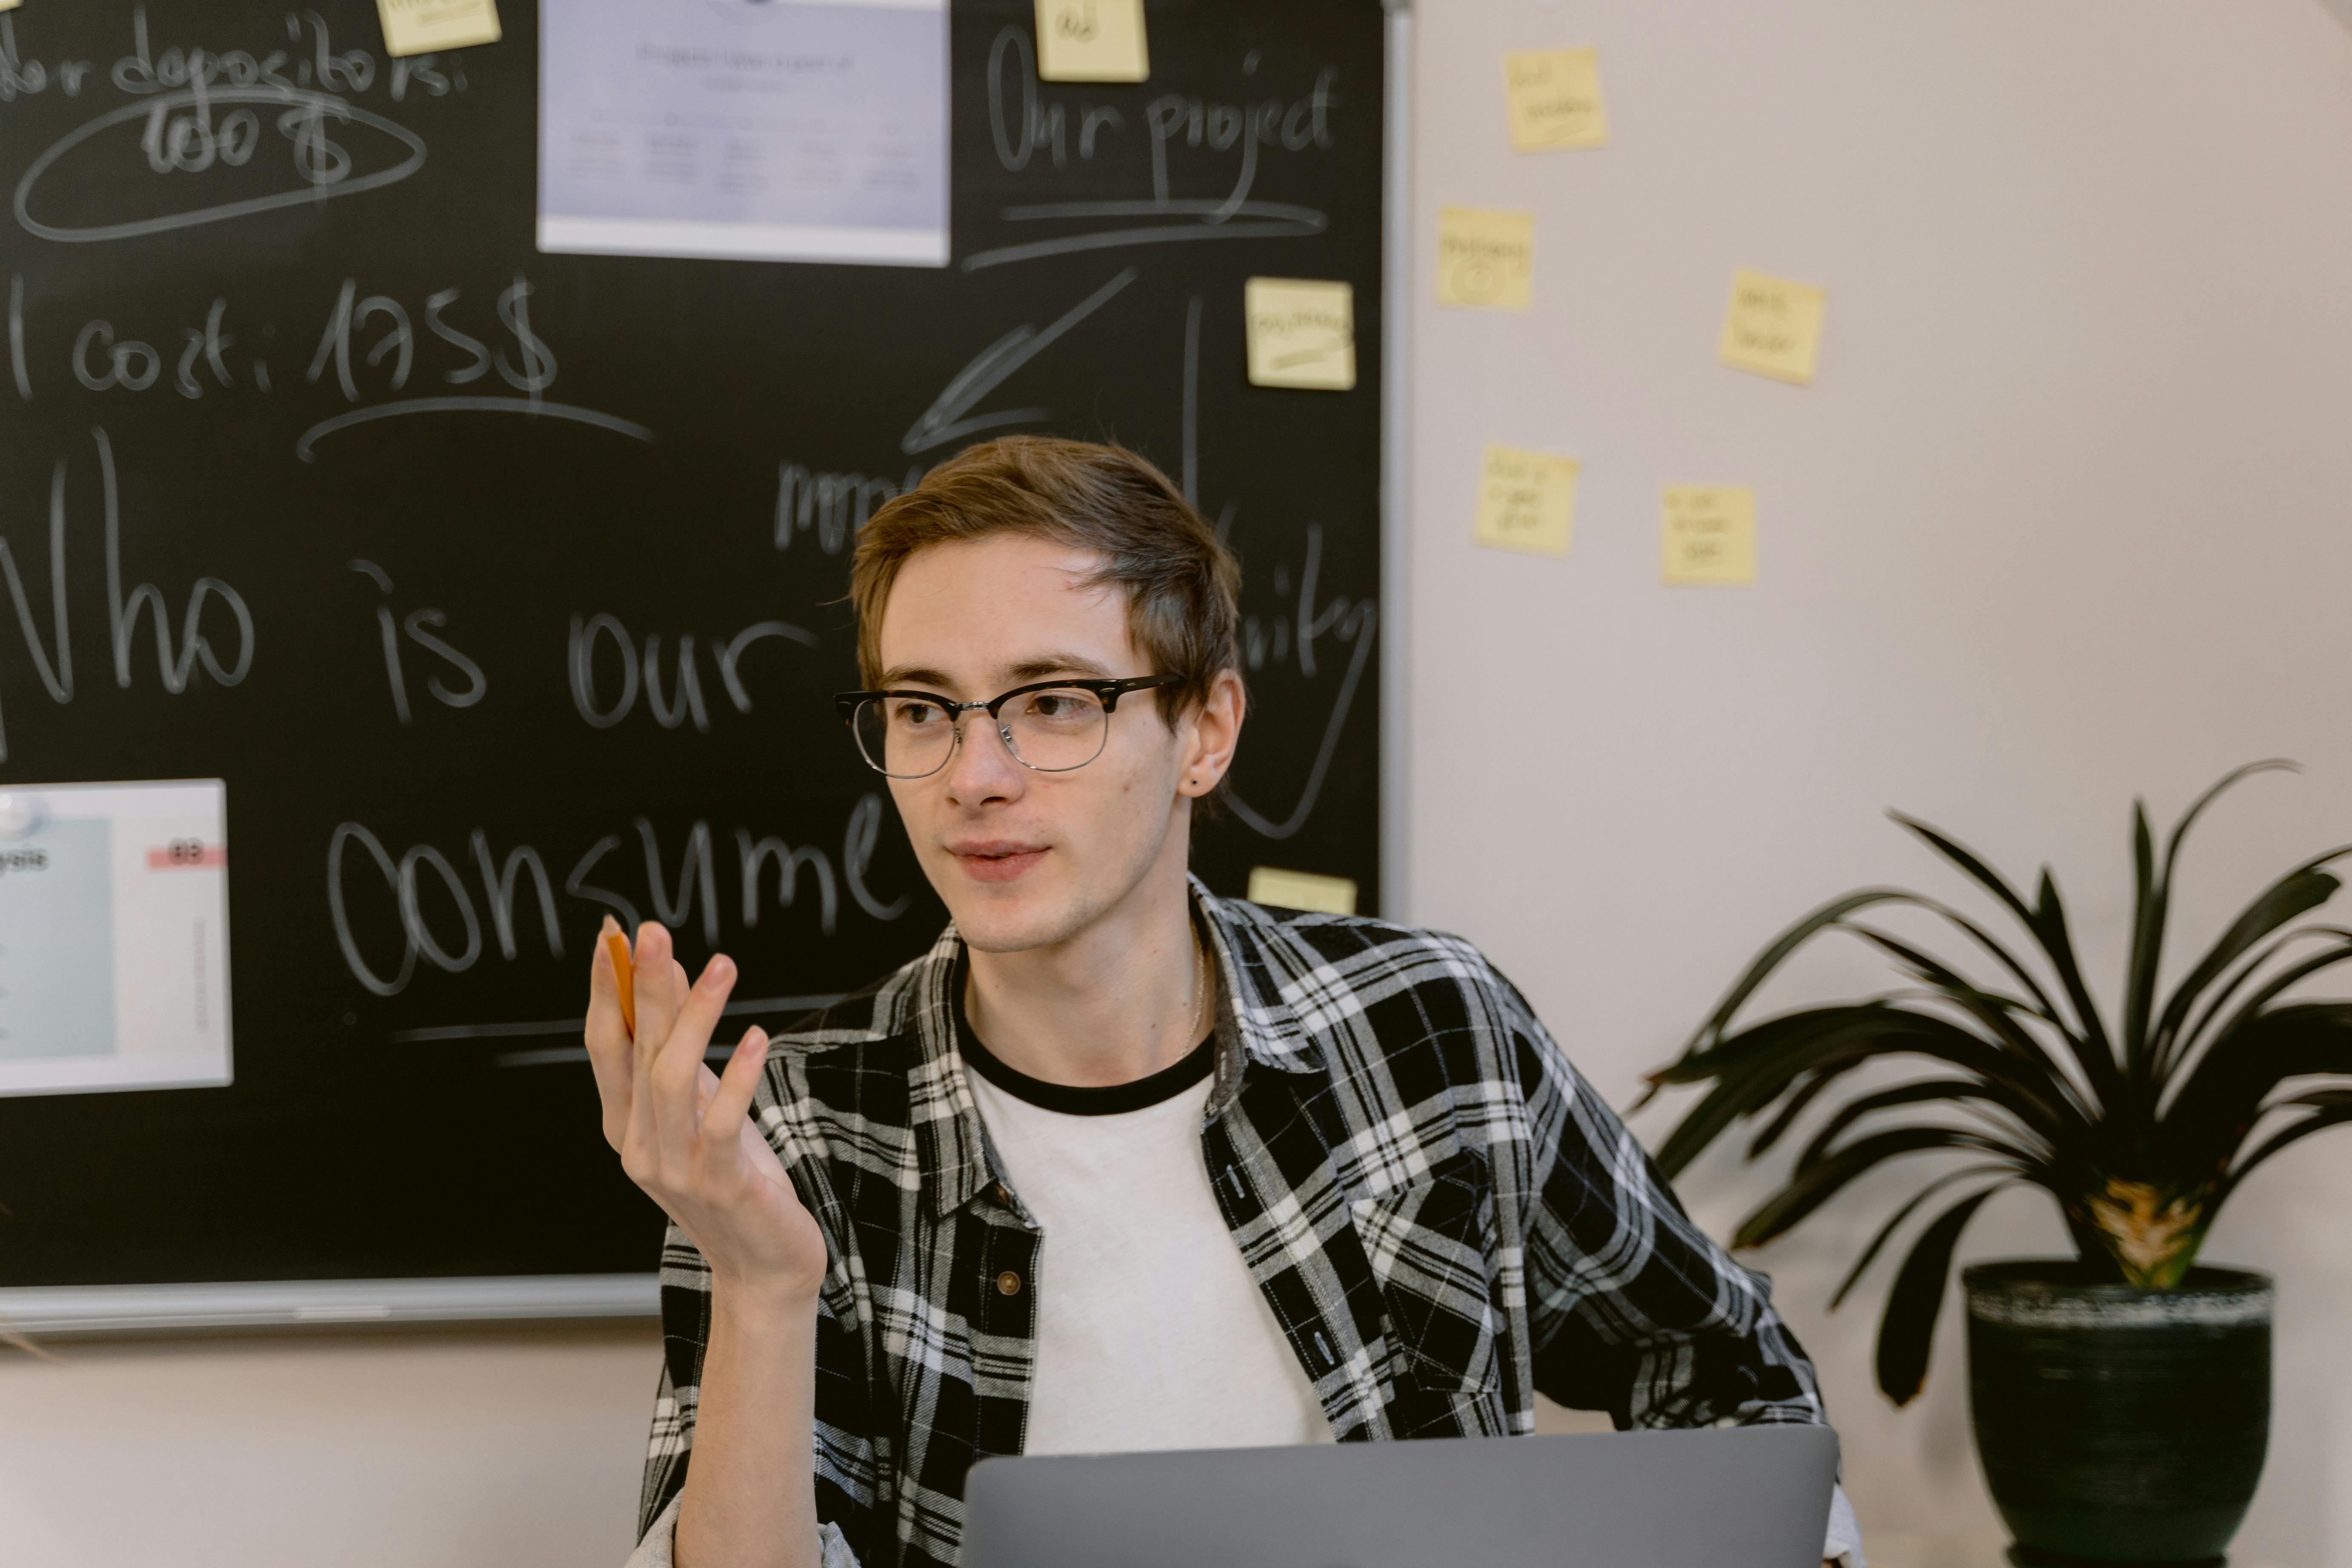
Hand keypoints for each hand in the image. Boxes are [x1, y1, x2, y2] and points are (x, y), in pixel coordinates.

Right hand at [584, 918, 826, 1300]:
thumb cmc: (737, 1180)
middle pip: (637, 1051)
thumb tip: (672, 977)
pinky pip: (721, 1120)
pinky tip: (758, 1037)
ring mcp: (674, 1168)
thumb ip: (682, 1054)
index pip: (606, 1045)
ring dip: (695, 1016)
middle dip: (644, 987)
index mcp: (625, 1125)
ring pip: (671, 1077)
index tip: (612, 937)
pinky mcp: (720, 1183)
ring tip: (722, 965)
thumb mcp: (702, 1110)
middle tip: (651, 931)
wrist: (764, 1266)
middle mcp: (638, 1145)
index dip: (607, 991)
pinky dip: (738, 1074)